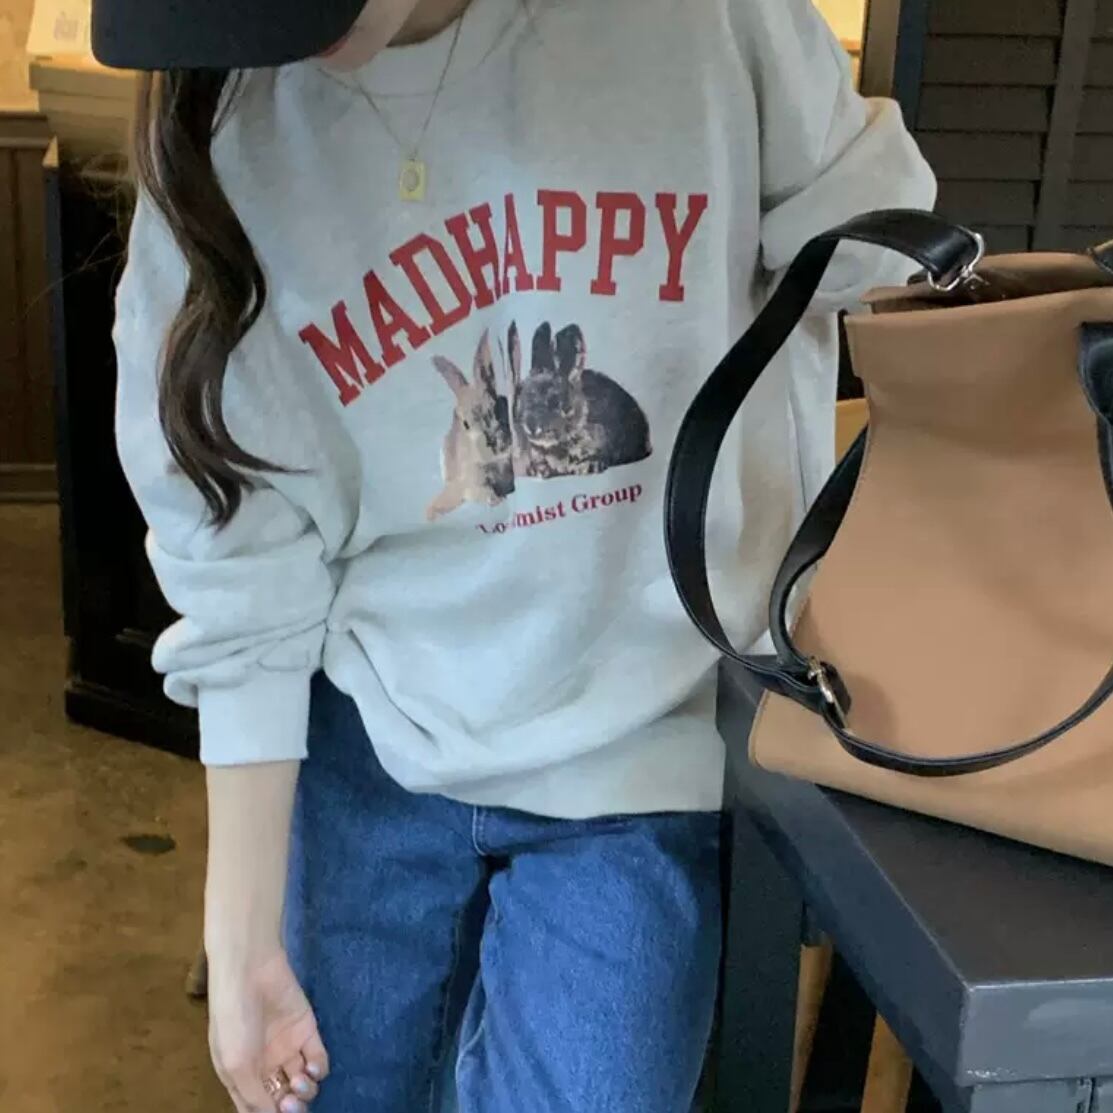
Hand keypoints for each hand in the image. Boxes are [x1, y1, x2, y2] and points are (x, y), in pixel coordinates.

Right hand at [208, 947, 329, 1112]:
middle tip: (288, 1102)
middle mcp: (264, 1065)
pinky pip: (318, 1061)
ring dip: (304, 1092)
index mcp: (241, 1076)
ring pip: (302, 1085)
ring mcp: (286, 1048)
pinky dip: (318, 1070)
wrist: (250, 972)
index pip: (257, 1108)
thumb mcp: (236, 1065)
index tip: (277, 1112)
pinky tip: (310, 1067)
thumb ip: (253, 1098)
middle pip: (282, 1100)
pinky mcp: (306, 1031)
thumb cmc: (235, 1021)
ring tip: (298, 1080)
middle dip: (289, 1108)